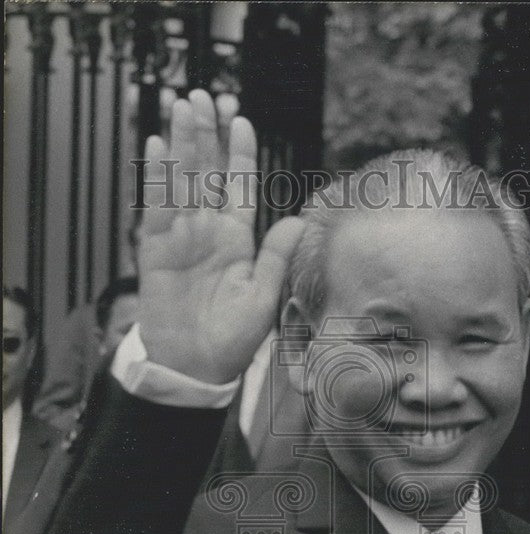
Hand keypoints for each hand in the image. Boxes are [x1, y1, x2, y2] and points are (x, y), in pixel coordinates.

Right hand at [138, 90, 304, 383]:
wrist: (193, 367)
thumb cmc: (231, 339)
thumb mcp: (263, 299)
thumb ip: (277, 258)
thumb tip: (298, 219)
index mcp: (237, 239)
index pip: (238, 185)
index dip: (239, 152)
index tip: (241, 118)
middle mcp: (208, 231)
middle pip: (207, 171)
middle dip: (207, 133)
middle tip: (204, 95)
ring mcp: (180, 236)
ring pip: (181, 179)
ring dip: (183, 142)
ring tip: (182, 104)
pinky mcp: (155, 248)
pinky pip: (155, 205)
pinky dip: (156, 176)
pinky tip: (159, 144)